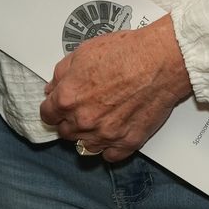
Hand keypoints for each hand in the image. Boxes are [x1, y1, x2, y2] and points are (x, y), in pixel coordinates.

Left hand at [41, 16, 191, 160]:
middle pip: (65, 133)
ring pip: (85, 147)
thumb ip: (62, 74)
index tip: (59, 107)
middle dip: (70, 122)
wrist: (160, 61)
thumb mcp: (84, 52)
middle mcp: (84, 121)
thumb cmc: (127, 52)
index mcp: (68, 98)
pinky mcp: (128, 142)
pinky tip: (114, 133)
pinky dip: (110, 147)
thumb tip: (53, 87)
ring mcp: (106, 135)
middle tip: (84, 109)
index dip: (53, 109)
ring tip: (100, 120)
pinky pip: (110, 155)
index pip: (47, 115)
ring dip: (88, 136)